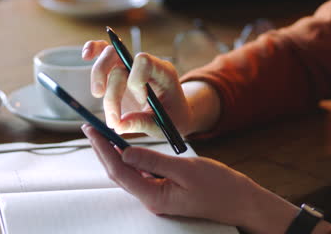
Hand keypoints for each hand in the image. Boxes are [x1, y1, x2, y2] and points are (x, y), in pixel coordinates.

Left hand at [81, 124, 301, 233]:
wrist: (241, 202)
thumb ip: (153, 161)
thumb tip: (124, 153)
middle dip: (102, 150)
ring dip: (113, 154)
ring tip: (101, 135)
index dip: (102, 149)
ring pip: (127, 173)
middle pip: (118, 173)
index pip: (118, 171)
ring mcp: (156, 196)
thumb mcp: (186, 169)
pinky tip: (124, 147)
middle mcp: (151, 199)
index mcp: (154, 197)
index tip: (91, 130)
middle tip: (89, 129)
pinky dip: (129, 159)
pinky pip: (139, 174)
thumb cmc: (219, 186)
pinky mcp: (163, 190)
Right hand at [82, 40, 220, 136]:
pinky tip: (86, 56)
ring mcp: (129, 65)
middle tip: (113, 115)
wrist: (172, 114)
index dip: (136, 81)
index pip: (144, 62)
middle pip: (121, 60)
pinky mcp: (117, 69)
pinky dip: (92, 49)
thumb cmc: (171, 117)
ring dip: (98, 77)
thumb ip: (142, 123)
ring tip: (98, 98)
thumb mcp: (162, 125)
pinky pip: (102, 50)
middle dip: (112, 89)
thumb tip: (119, 125)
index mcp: (162, 72)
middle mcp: (144, 64)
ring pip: (107, 55)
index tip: (141, 102)